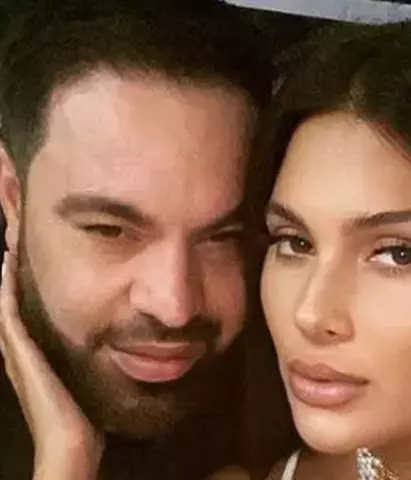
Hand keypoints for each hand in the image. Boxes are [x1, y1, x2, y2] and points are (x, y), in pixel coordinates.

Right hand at [0, 251, 103, 478]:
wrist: (70, 438)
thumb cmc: (81, 412)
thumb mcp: (83, 375)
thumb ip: (88, 359)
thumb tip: (113, 344)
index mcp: (34, 354)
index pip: (23, 311)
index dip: (21, 285)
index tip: (28, 258)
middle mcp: (20, 349)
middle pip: (9, 302)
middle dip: (11, 274)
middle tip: (11, 243)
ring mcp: (17, 350)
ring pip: (5, 301)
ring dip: (6, 274)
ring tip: (8, 246)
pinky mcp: (19, 351)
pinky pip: (7, 312)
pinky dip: (5, 288)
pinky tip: (6, 266)